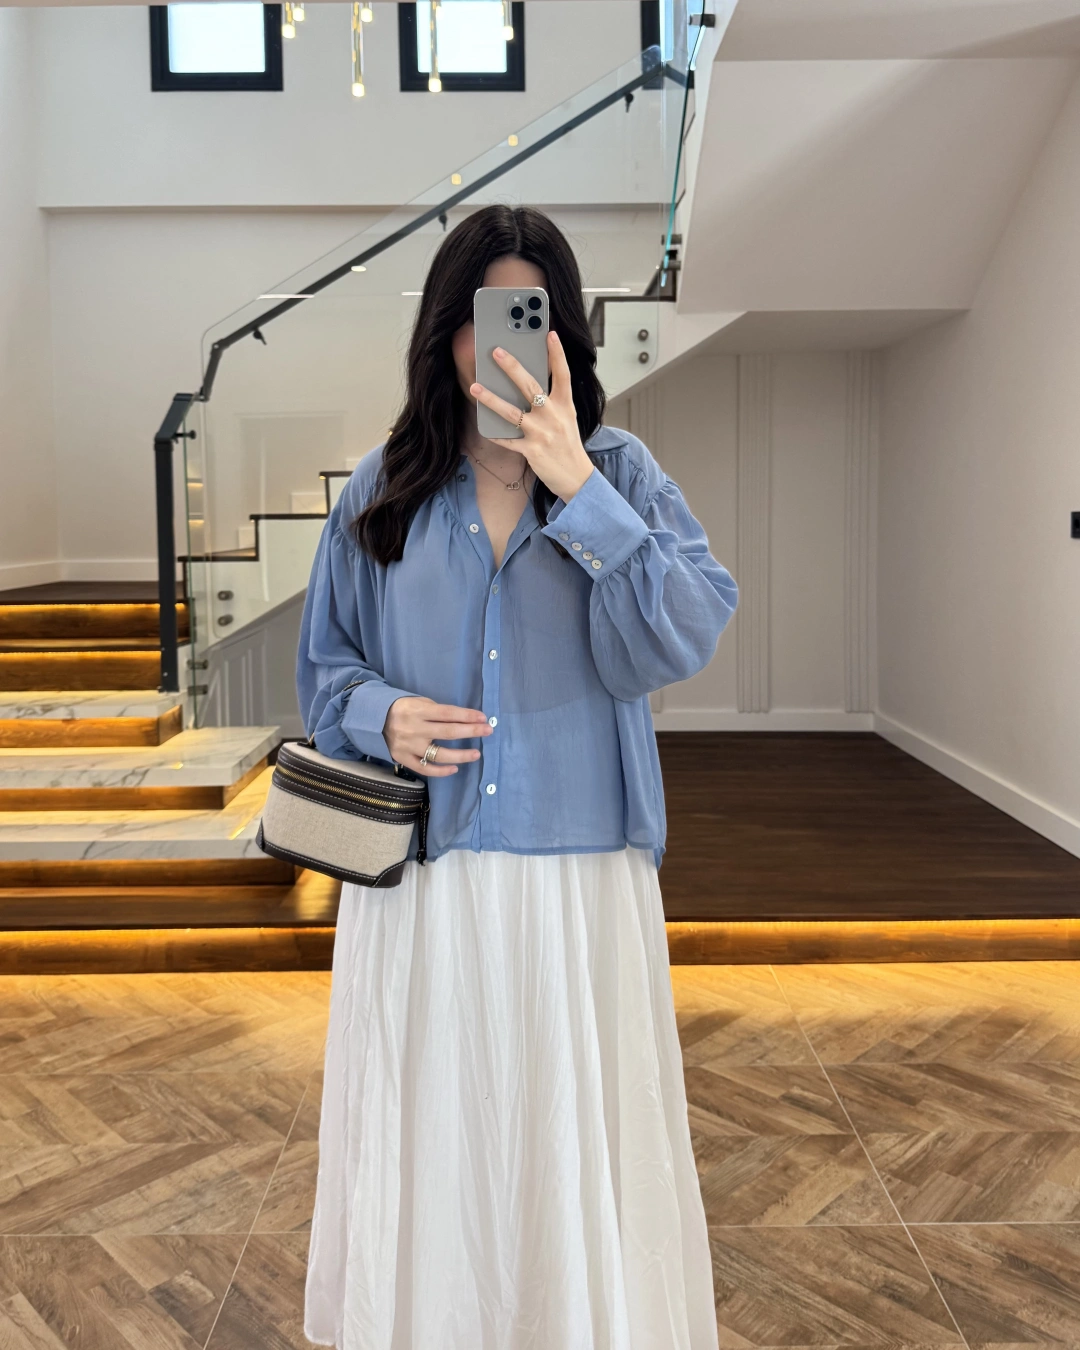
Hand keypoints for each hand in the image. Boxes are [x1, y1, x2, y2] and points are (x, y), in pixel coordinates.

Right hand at [384, 696, 491, 776]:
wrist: (373, 719)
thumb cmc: (403, 709)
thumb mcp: (419, 703)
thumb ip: (437, 712)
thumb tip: (464, 720)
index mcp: (418, 711)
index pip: (448, 714)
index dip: (467, 716)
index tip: (483, 718)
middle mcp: (414, 728)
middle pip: (448, 732)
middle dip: (471, 731)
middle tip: (488, 731)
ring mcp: (408, 746)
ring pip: (439, 754)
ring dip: (460, 755)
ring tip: (476, 754)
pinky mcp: (403, 758)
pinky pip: (424, 769)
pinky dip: (441, 771)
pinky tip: (455, 768)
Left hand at [470, 330, 594, 502]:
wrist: (577, 477)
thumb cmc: (568, 445)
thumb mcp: (567, 418)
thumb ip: (552, 400)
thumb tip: (528, 383)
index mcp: (565, 405)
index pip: (563, 374)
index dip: (557, 353)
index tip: (550, 333)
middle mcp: (554, 416)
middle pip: (531, 387)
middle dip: (512, 368)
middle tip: (496, 351)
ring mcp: (542, 434)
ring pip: (512, 413)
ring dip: (491, 399)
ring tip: (475, 387)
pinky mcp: (531, 451)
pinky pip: (508, 440)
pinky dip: (495, 434)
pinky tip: (484, 426)